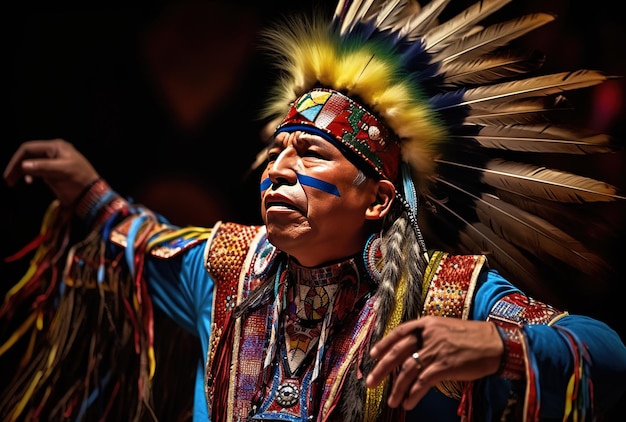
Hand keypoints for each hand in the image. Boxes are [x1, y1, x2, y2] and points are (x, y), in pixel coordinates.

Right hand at [4, 139, 99, 205]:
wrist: (92, 193)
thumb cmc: (80, 180)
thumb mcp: (62, 171)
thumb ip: (43, 167)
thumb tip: (24, 166)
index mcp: (55, 147)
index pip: (28, 149)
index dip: (16, 160)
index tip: (9, 174)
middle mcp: (53, 151)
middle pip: (28, 155)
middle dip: (17, 166)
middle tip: (9, 180)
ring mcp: (53, 161)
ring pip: (30, 163)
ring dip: (21, 171)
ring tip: (14, 182)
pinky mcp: (53, 171)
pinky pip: (36, 170)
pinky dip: (30, 175)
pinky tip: (29, 182)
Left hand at [365, 315, 502, 409]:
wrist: (496, 343)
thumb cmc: (472, 336)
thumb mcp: (446, 328)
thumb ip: (428, 335)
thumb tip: (411, 351)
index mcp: (427, 323)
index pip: (399, 332)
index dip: (384, 344)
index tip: (373, 355)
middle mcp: (428, 336)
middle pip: (397, 353)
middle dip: (381, 369)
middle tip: (371, 382)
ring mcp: (435, 351)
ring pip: (407, 371)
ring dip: (397, 388)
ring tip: (392, 401)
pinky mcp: (444, 366)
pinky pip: (422, 383)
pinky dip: (413, 394)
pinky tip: (408, 403)